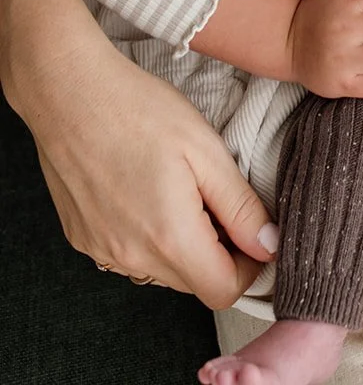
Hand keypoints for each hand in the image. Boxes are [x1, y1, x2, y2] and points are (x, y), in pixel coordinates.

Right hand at [18, 37, 275, 306]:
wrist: (69, 93)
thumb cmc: (140, 111)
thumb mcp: (206, 150)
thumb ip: (241, 207)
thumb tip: (270, 246)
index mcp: (169, 238)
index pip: (223, 292)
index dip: (249, 266)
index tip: (252, 229)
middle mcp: (132, 258)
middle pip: (193, 282)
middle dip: (217, 251)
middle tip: (217, 196)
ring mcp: (102, 252)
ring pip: (162, 270)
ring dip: (182, 244)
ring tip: (180, 188)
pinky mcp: (83, 239)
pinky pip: (130, 255)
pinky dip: (149, 236)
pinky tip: (147, 190)